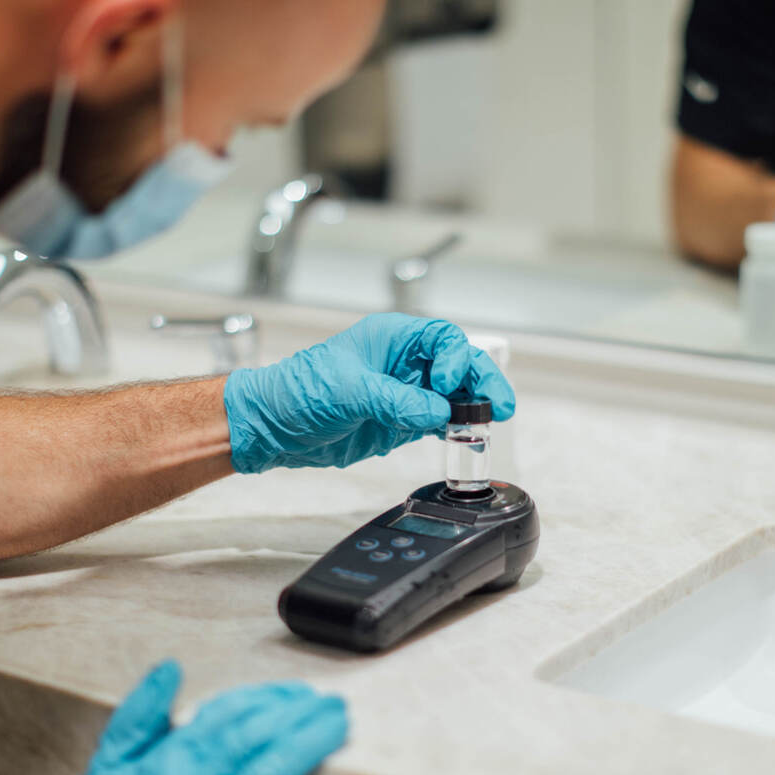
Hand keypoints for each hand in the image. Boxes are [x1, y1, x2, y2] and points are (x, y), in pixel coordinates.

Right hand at [53, 663, 351, 774]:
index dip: (266, 698)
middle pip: (253, 737)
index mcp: (170, 762)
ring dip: (307, 746)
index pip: (226, 714)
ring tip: (339, 727)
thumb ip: (138, 716)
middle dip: (296, 712)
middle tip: (332, 702)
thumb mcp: (108, 770)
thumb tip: (169, 668)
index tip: (297, 691)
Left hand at [224, 313, 514, 473]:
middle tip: (500, 407)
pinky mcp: (402, 421)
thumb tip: (436, 412)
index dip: (454, 359)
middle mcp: (404, 362)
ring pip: (454, 395)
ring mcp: (406, 392)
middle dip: (481, 383)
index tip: (445, 385)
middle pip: (458, 365)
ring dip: (474, 407)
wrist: (274, 427)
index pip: (442, 339)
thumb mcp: (348, 390)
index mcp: (393, 338)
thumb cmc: (299, 391)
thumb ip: (396, 400)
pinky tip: (468, 436)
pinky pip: (440, 420)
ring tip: (490, 424)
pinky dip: (456, 427)